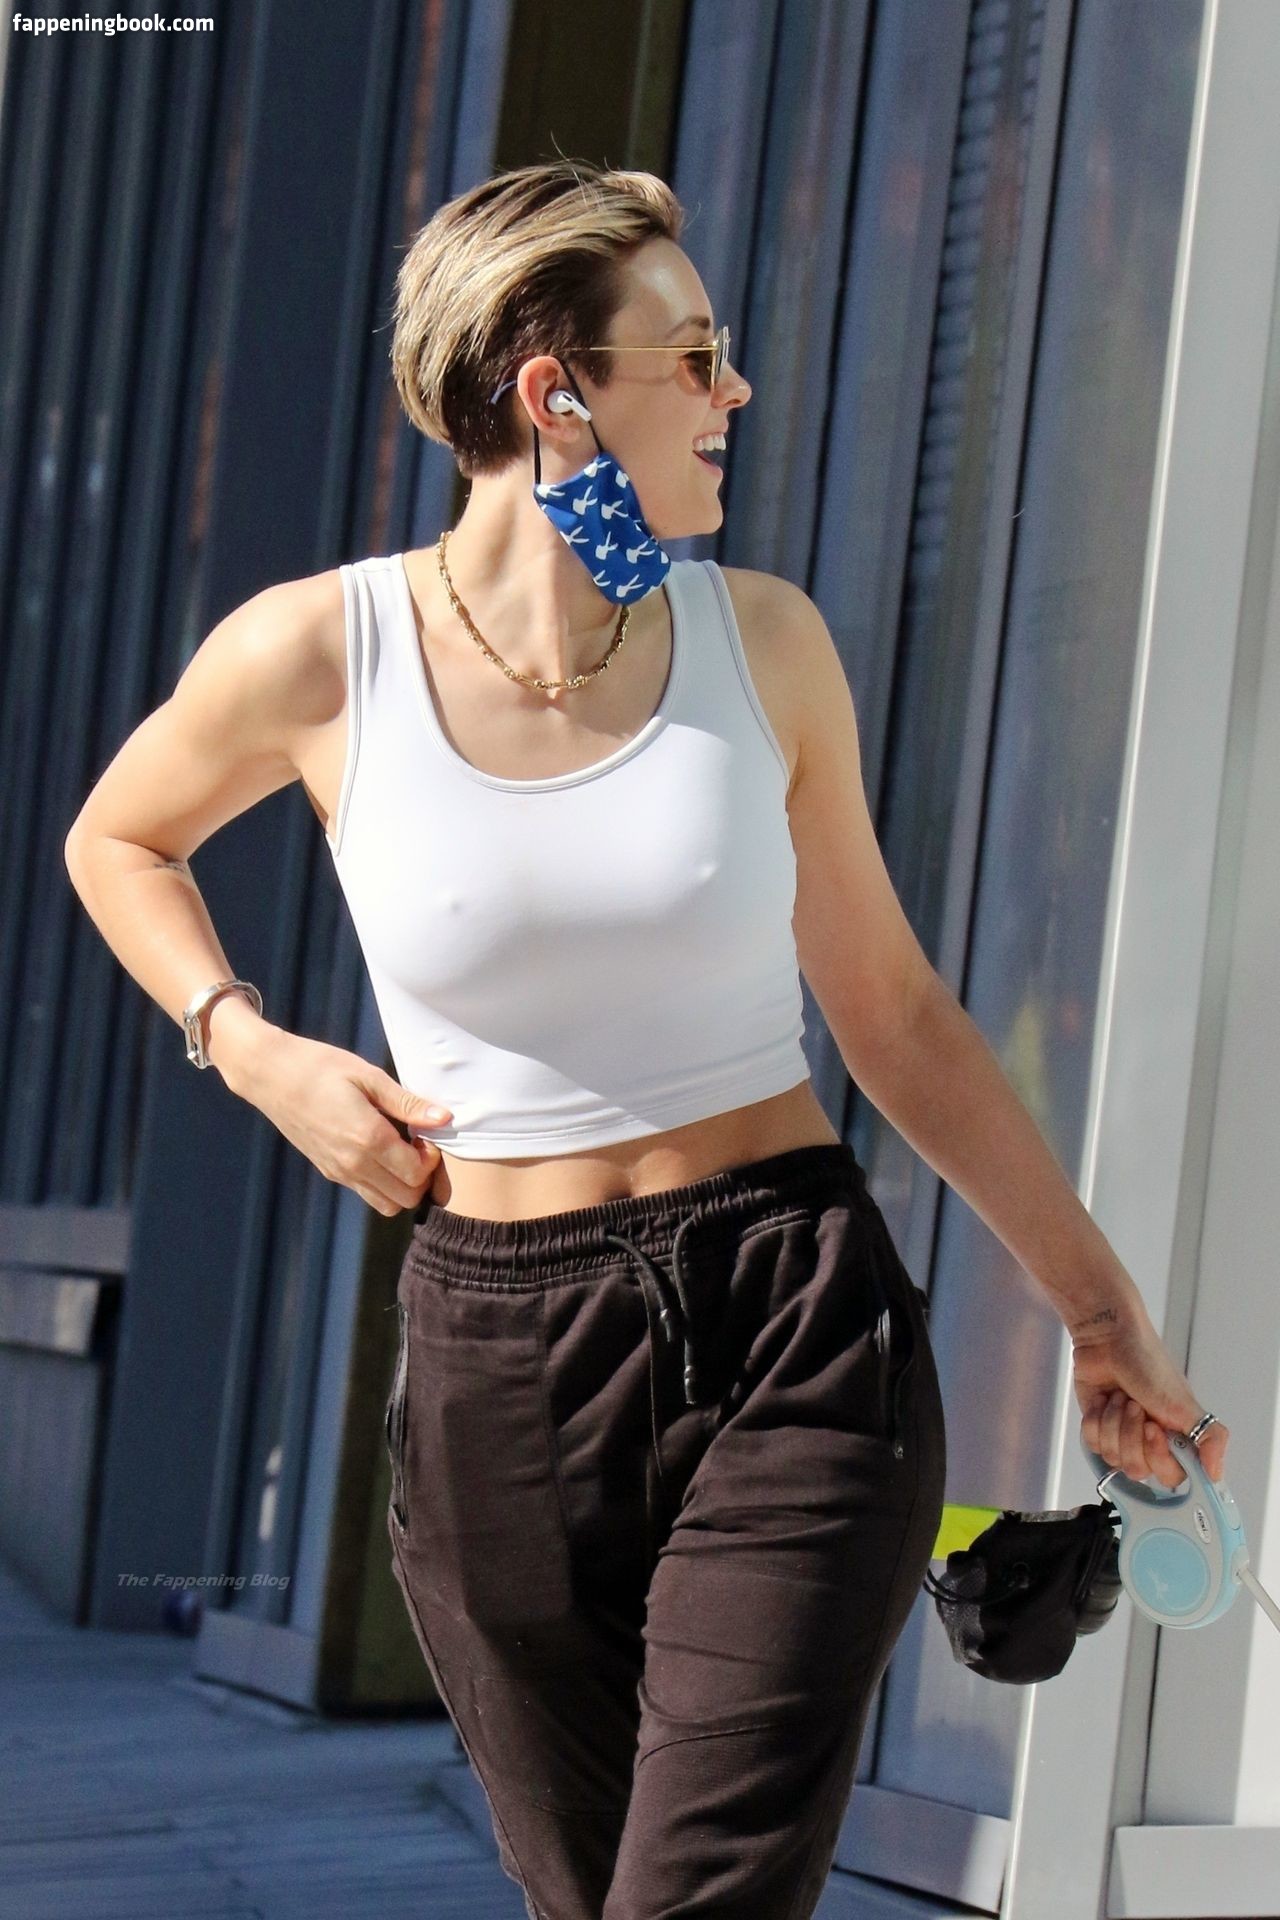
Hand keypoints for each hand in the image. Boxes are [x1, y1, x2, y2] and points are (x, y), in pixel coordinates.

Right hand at [231, 1028, 452, 1215]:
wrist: (270, 1074)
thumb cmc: (321, 1066)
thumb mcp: (369, 1076)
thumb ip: (407, 1103)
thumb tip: (445, 1118)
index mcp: (367, 1137)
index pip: (416, 1174)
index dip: (431, 1159)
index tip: (425, 1134)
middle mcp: (353, 1163)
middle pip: (406, 1198)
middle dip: (422, 1177)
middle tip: (417, 1144)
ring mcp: (339, 1171)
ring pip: (387, 1204)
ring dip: (403, 1186)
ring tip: (400, 1152)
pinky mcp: (329, 1171)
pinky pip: (366, 1193)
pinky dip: (383, 1184)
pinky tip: (380, 1152)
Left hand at [1071, 1307, 1229, 1490]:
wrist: (1108, 1339)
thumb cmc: (1147, 1363)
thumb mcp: (1185, 1403)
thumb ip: (1210, 1439)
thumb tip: (1217, 1475)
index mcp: (1177, 1439)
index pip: (1171, 1477)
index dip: (1158, 1457)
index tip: (1154, 1429)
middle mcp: (1151, 1442)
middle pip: (1138, 1469)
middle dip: (1132, 1434)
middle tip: (1135, 1405)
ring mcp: (1123, 1437)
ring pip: (1113, 1457)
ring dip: (1113, 1422)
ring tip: (1121, 1397)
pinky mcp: (1098, 1429)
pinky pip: (1092, 1444)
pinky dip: (1096, 1419)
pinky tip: (1103, 1399)